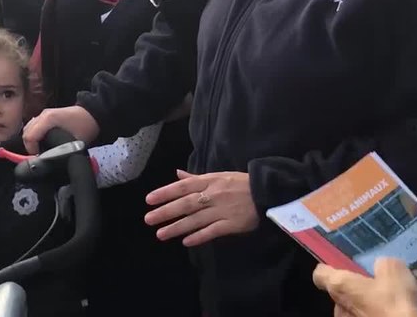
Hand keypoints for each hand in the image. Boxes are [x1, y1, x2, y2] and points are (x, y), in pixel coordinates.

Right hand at [23, 106, 99, 153]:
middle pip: (26, 132)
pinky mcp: (46, 115)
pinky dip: (34, 135)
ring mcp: (44, 114)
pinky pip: (34, 126)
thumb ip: (60, 151)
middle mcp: (43, 114)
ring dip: (31, 141)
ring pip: (28, 128)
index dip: (31, 150)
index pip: (29, 136)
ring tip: (39, 151)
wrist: (92, 114)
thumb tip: (48, 160)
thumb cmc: (85, 126)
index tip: (38, 158)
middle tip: (38, 156)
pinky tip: (41, 143)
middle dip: (29, 146)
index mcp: (49, 119)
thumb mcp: (74, 142)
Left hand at [144, 169, 258, 246]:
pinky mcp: (232, 224)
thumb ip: (196, 178)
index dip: (165, 193)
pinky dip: (199, 236)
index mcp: (209, 181)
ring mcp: (222, 210)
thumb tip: (177, 174)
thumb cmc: (241, 183)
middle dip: (166, 212)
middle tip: (148, 219)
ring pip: (195, 219)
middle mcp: (213, 195)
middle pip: (185, 204)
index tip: (149, 200)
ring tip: (160, 234)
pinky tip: (186, 241)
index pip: (182, 187)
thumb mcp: (218, 175)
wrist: (267, 192)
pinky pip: (212, 231)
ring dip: (177, 227)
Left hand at [313, 258, 416, 316]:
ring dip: (365, 305)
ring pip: (351, 309)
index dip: (329, 269)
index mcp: (339, 285)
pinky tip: (389, 314)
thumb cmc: (392, 303)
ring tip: (387, 303)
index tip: (339, 267)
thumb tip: (381, 265)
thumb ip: (382, 264)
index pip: (320, 274)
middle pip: (340, 293)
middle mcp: (337, 307)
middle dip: (355, 289)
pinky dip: (373, 316)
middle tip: (376, 286)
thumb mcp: (393, 271)